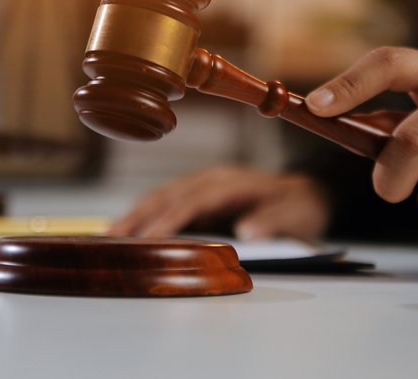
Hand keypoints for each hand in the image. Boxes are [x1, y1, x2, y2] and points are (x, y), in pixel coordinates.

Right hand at [107, 165, 331, 241]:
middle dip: (138, 215)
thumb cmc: (299, 204)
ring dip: (135, 215)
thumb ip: (272, 221)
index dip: (170, 218)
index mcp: (231, 181)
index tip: (150, 237)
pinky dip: (145, 216)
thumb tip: (246, 232)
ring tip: (109, 237)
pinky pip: (167, 204)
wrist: (308, 192)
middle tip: (112, 238)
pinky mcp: (200, 199)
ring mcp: (203, 187)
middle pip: (168, 194)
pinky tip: (128, 231)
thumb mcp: (295, 213)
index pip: (194, 199)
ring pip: (161, 197)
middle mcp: (211, 180)